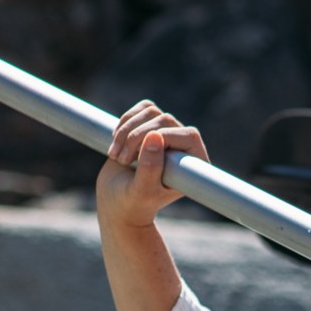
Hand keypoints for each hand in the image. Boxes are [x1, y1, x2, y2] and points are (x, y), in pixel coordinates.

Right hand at [96, 100, 210, 231]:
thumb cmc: (134, 202)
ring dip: (127, 130)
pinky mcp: (150, 126)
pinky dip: (124, 122)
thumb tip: (155, 136)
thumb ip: (150, 168)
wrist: (117, 201)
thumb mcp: (141, 191)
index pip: (188, 135)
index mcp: (194, 165)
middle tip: (122, 160)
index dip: (162, 138)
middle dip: (137, 136)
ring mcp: (168, 134)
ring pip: (151, 111)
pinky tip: (116, 142)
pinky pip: (142, 108)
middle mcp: (185, 146)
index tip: (137, 159)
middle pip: (165, 120)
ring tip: (116, 155)